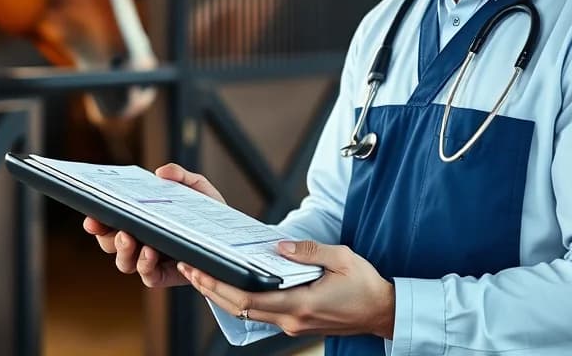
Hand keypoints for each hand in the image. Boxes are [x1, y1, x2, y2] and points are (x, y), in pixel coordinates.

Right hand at [82, 163, 226, 288]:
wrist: (231, 237)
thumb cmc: (207, 213)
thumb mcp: (196, 188)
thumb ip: (180, 176)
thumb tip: (161, 172)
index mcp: (140, 220)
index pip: (110, 222)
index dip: (96, 220)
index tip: (91, 215)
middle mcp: (140, 241)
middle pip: (110, 243)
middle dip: (104, 236)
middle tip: (108, 225)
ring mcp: (151, 260)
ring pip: (124, 263)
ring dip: (122, 251)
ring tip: (130, 237)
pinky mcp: (165, 276)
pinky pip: (147, 276)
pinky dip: (144, 265)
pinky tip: (150, 252)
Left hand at [178, 240, 394, 339]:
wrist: (382, 312)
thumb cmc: (366, 286)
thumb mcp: (343, 259)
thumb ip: (310, 252)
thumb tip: (281, 246)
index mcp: (300, 304)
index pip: (249, 298)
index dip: (220, 285)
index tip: (201, 270)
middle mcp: (291, 320)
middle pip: (240, 307)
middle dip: (211, 289)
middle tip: (189, 269)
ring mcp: (292, 324)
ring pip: (247, 313)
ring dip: (222, 295)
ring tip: (202, 275)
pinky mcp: (295, 322)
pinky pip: (260, 312)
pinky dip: (240, 299)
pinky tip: (230, 284)